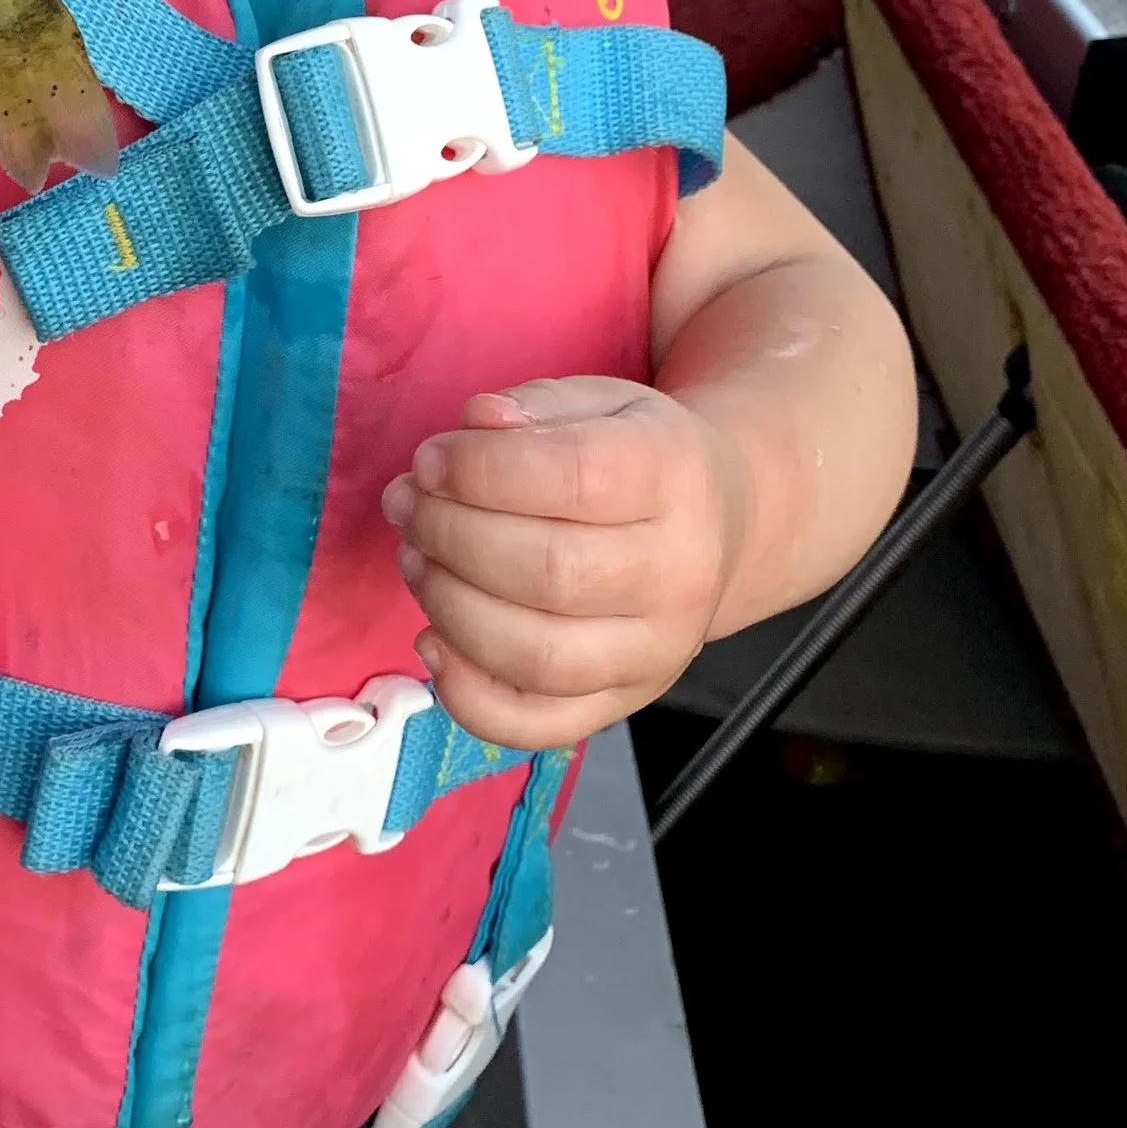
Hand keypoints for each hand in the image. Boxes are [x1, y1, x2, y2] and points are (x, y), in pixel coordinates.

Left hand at [378, 377, 752, 749]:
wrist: (717, 523)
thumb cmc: (639, 457)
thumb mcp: (600, 401)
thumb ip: (534, 407)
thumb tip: (476, 425)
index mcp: (676, 478)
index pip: (574, 478)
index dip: (481, 470)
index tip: (431, 461)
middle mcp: (679, 575)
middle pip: (549, 572)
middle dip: (451, 536)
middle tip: (409, 507)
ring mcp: (655, 652)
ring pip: (536, 655)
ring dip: (450, 607)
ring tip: (415, 560)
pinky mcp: (623, 703)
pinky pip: (538, 725)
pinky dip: (469, 696)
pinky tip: (433, 641)